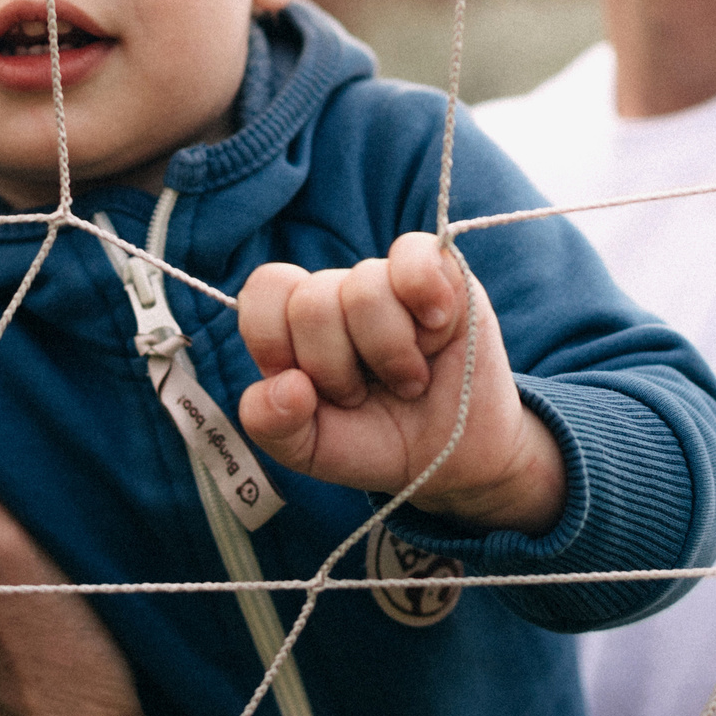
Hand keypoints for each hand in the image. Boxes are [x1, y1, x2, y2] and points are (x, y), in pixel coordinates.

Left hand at [236, 233, 565, 534]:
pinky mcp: (442, 273)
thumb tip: (289, 384)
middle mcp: (339, 294)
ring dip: (389, 353)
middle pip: (312, 302)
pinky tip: (437, 330)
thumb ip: (270, 424)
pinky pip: (417, 255)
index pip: (264, 291)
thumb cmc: (375, 442)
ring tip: (409, 382)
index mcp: (295, 325)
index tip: (306, 388)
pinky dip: (426, 294)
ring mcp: (390, 280)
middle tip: (363, 395)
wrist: (450, 459)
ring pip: (364, 289)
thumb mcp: (309, 449)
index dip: (275, 342)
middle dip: (337, 367)